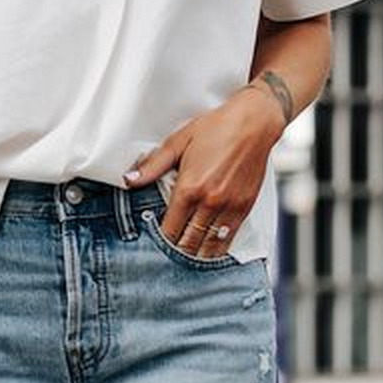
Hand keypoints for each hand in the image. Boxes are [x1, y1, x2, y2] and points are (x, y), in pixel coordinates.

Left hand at [124, 85, 285, 255]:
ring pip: (209, 247)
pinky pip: (228, 240)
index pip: (170, 230)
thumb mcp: (178, 142)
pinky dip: (216, 250)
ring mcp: (228, 208)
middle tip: (169, 256)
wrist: (254, 124)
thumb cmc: (216, 128)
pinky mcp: (243, 209)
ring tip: (187, 258)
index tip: (157, 243)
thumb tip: (129, 180)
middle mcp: (209, 202)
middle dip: (177, 252)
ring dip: (196, 255)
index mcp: (189, 188)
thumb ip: (152, 166)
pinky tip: (208, 253)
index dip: (161, 241)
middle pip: (188, 243)